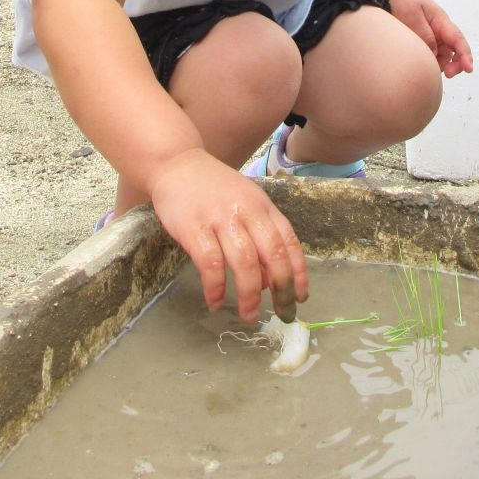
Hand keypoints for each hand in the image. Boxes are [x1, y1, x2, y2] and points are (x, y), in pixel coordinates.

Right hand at [149, 149, 307, 322]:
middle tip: (282, 314)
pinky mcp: (194, 227)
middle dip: (282, 289)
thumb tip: (266, 281)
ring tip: (249, 315)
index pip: (289, 241)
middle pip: (273, 255)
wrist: (177, 163)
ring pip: (244, 263)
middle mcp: (246, 211)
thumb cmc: (213, 188)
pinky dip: (215, 287)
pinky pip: (210, 264)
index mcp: (262, 206)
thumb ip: (259, 236)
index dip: (298, 272)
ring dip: (249, 295)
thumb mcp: (244, 203)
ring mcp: (220, 219)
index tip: (301, 298)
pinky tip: (214, 302)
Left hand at [386, 0, 472, 78]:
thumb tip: (433, 54)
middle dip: (456, 65)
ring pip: (442, 57)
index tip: (469, 69)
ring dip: (439, 65)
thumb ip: (424, 35)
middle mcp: (441, 30)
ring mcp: (433, 36)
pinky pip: (431, 56)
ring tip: (426, 69)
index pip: (457, 40)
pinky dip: (429, 63)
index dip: (465, 55)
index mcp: (441, 21)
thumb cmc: (403, 0)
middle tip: (448, 75)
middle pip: (454, 52)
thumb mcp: (413, 16)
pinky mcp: (424, 42)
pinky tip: (419, 65)